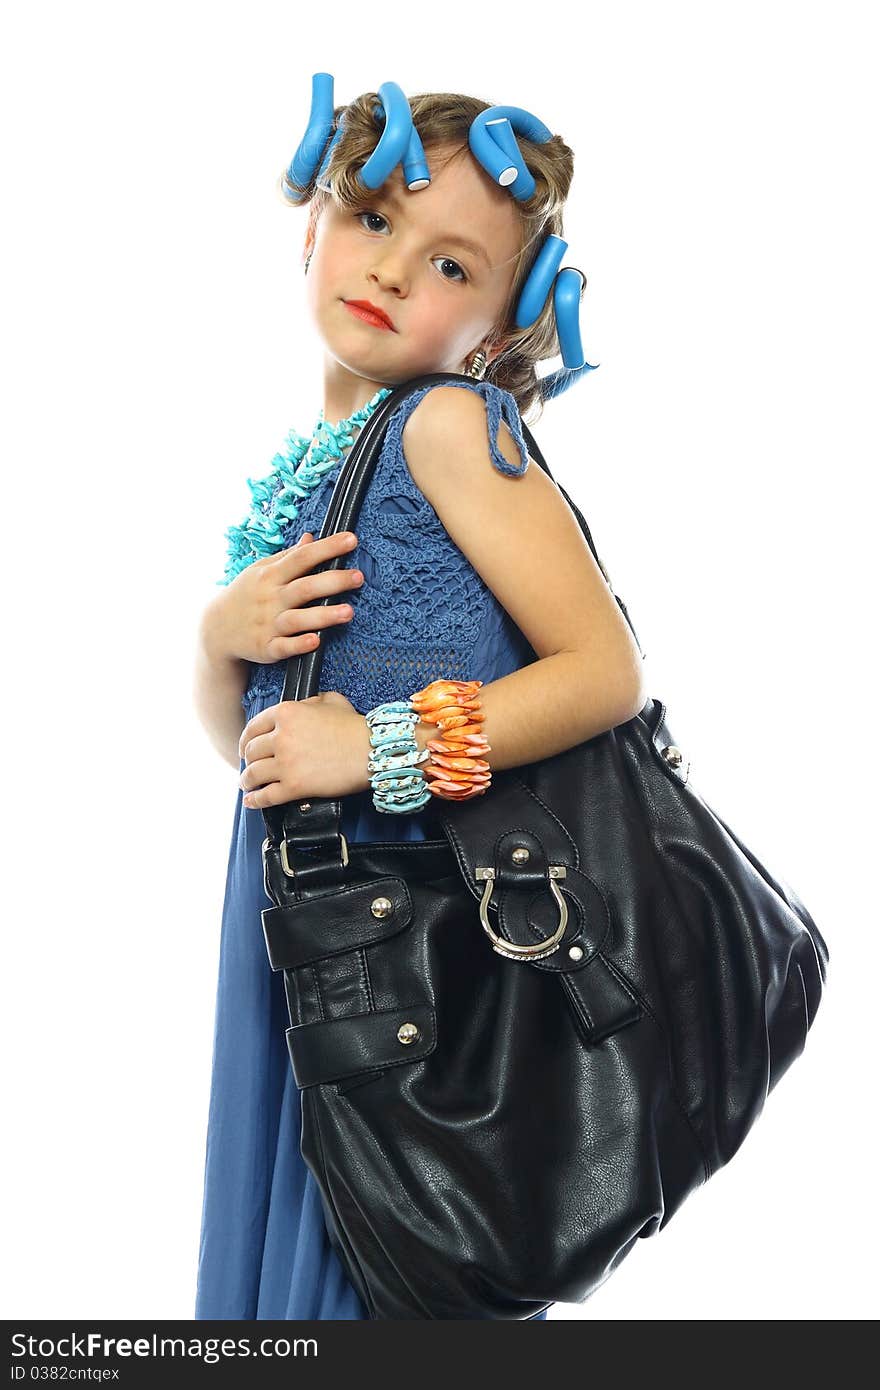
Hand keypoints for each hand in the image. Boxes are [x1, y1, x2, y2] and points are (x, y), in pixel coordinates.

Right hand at [202, 529, 365, 664]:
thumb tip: (311, 537)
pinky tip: (316, 641)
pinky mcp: (266, 648)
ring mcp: (269, 624)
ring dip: (323, 616)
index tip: (352, 539)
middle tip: (359, 577)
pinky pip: (284, 647)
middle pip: (305, 588)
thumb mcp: (261, 570)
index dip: (327, 548)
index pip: (302, 557)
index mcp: (272, 575)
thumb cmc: (246, 595)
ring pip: (298, 619)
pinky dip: (299, 645)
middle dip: (333, 582)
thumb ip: (288, 556)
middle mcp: (271, 599)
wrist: (216, 629)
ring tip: (349, 612)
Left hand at [238, 691, 372, 806]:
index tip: (246, 748)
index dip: (245, 740)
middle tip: (250, 766)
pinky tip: (252, 801)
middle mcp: (281, 737)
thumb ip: (310, 701)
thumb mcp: (331, 701)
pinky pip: (266, 796)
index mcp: (286, 713)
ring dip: (247, 781)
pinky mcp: (294, 786)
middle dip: (248, 761)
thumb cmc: (355, 727)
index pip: (253, 727)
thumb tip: (303, 707)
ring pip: (253, 774)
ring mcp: (286, 763)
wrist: (372, 751)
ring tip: (248, 784)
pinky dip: (255, 800)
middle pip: (251, 752)